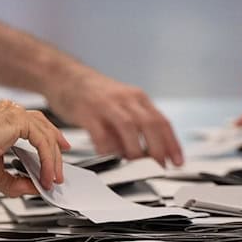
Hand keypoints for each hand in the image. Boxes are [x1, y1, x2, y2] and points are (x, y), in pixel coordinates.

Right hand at [0, 102, 69, 195]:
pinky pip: (43, 141)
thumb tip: (34, 188)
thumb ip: (16, 182)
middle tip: (59, 174)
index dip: (48, 145)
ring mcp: (15, 114)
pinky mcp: (18, 120)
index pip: (35, 128)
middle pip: (45, 129)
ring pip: (47, 135)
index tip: (54, 163)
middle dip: (56, 153)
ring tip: (53, 179)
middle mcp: (11, 113)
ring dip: (53, 160)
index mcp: (5, 120)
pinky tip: (46, 174)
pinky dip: (47, 160)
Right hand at [45, 71, 182, 165]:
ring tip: (135, 163)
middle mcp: (125, 99)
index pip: (162, 122)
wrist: (64, 75)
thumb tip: (148, 153)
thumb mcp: (121, 104)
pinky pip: (100, 133)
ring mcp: (106, 104)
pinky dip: (107, 147)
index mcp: (137, 98)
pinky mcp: (86, 111)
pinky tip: (109, 155)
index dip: (172, 144)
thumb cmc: (94, 94)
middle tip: (159, 166)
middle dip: (157, 148)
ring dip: (134, 149)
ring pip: (128, 127)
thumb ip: (134, 126)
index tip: (177, 161)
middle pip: (149, 124)